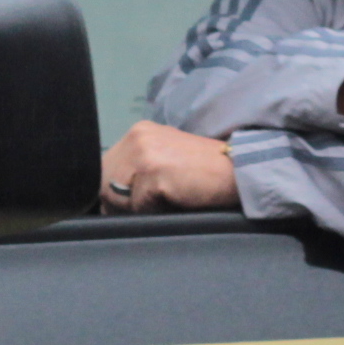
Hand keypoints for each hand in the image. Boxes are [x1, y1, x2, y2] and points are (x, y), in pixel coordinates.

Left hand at [100, 121, 237, 213]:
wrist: (239, 171)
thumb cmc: (204, 173)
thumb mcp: (166, 161)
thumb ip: (138, 170)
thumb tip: (111, 198)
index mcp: (138, 132)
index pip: (104, 170)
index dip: (114, 193)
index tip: (132, 205)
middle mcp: (137, 136)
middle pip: (105, 184)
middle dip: (122, 204)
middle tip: (152, 206)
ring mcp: (145, 152)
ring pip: (117, 197)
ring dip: (138, 208)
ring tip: (167, 201)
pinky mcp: (154, 171)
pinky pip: (138, 206)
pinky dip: (154, 212)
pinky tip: (176, 201)